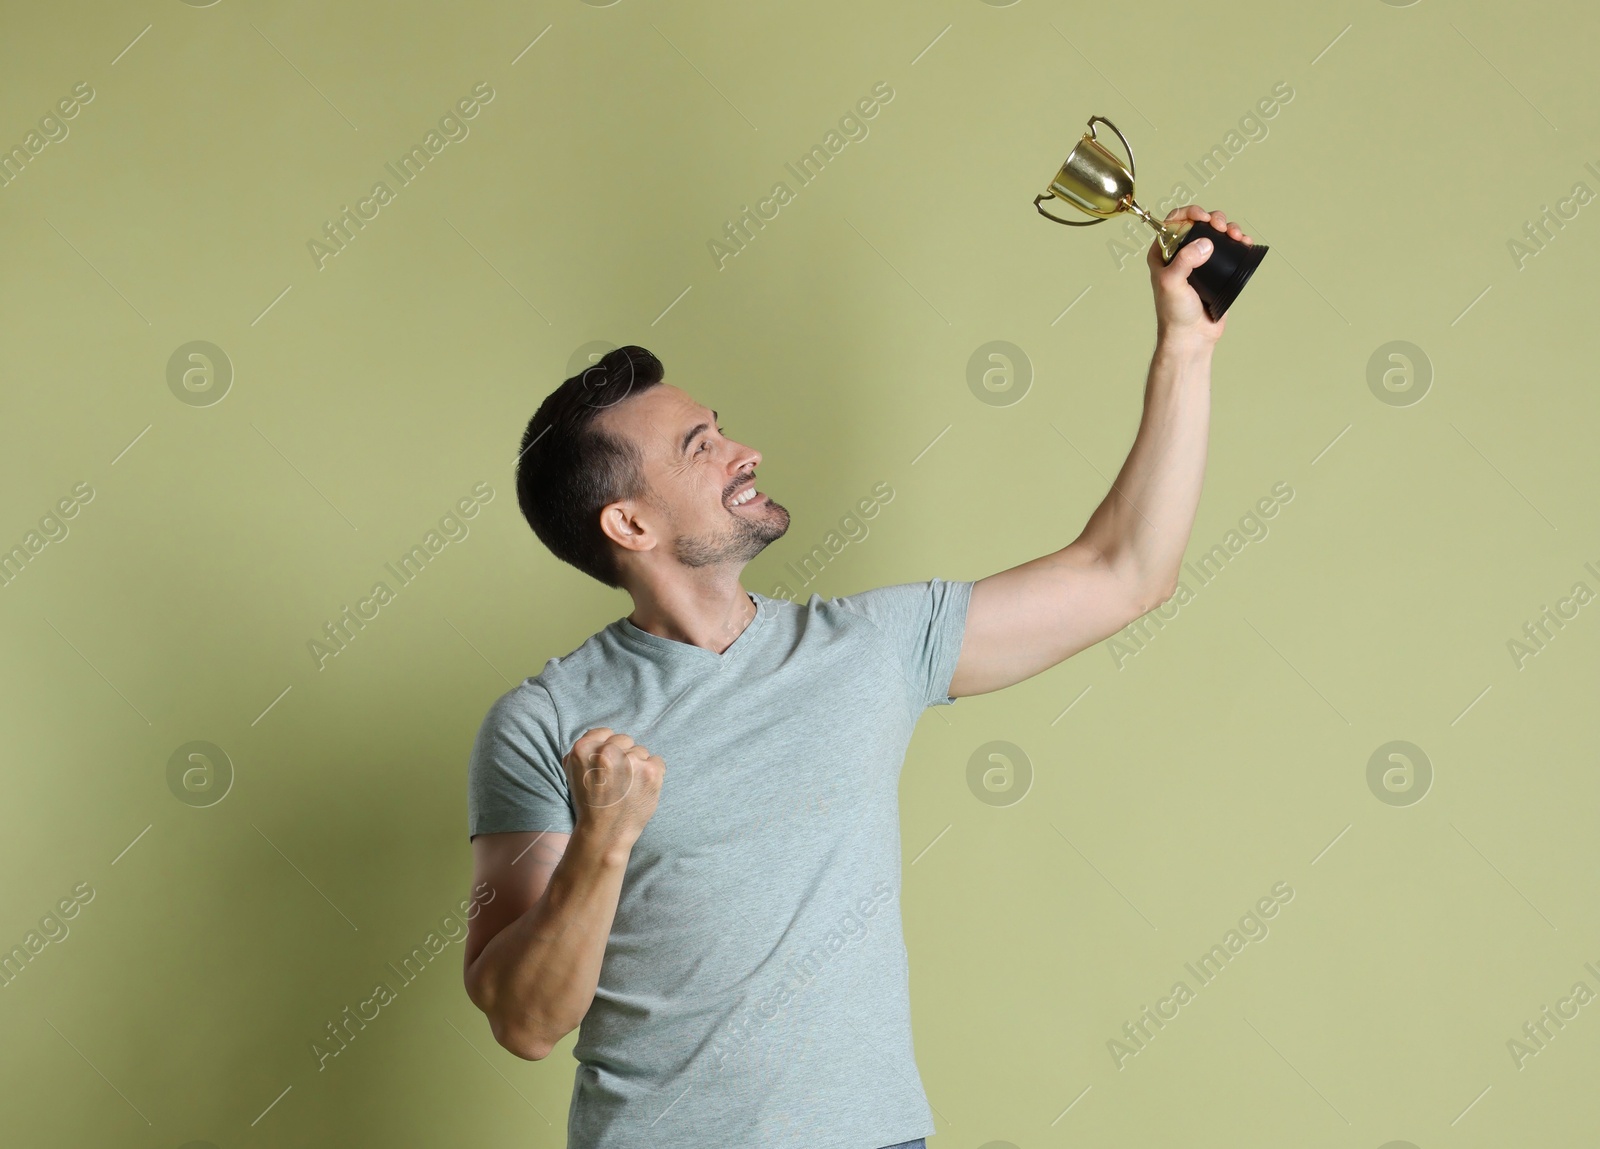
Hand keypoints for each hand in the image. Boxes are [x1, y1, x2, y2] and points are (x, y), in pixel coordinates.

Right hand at [562, 728, 665, 852]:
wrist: (605, 832)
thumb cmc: (590, 803)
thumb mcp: (573, 772)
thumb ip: (585, 750)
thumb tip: (600, 736)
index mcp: (584, 748)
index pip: (606, 733)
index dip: (608, 749)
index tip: (608, 766)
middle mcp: (607, 751)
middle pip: (625, 740)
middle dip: (623, 756)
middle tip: (618, 779)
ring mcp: (631, 760)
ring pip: (641, 751)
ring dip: (638, 766)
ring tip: (628, 787)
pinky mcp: (651, 771)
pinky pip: (657, 761)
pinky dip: (653, 774)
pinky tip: (641, 789)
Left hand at [1147, 204, 1252, 345]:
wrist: (1192, 337)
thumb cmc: (1175, 313)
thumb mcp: (1171, 284)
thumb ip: (1184, 261)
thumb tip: (1205, 243)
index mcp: (1162, 253)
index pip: (1174, 221)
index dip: (1189, 213)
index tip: (1203, 218)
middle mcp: (1180, 254)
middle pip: (1199, 224)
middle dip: (1214, 219)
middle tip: (1222, 227)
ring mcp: (1200, 262)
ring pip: (1216, 234)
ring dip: (1229, 228)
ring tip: (1237, 235)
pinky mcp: (1217, 271)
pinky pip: (1228, 249)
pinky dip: (1238, 241)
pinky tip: (1244, 242)